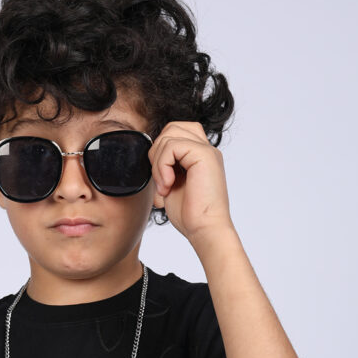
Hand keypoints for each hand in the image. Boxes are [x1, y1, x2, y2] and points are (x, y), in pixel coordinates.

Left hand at [149, 120, 235, 244]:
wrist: (205, 230)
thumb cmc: (190, 215)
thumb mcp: (172, 185)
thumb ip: (166, 167)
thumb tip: (151, 156)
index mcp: (200, 156)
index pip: (176, 132)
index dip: (161, 150)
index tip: (162, 179)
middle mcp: (206, 150)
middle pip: (172, 127)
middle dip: (157, 151)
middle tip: (160, 180)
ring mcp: (207, 150)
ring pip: (169, 134)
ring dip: (158, 162)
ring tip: (164, 187)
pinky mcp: (204, 154)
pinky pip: (171, 146)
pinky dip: (162, 166)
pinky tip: (168, 185)